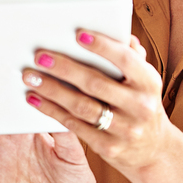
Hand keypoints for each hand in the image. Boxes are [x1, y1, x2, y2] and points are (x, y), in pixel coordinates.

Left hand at [23, 32, 174, 173]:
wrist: (152, 149)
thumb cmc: (140, 102)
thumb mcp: (143, 80)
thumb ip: (131, 57)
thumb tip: (121, 33)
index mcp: (149, 83)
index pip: (126, 60)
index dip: (102, 46)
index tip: (78, 35)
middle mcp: (140, 106)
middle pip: (95, 83)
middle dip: (64, 68)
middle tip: (39, 56)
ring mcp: (124, 129)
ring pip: (81, 106)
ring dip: (52, 90)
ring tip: (30, 77)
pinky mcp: (108, 147)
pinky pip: (74, 126)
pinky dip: (52, 110)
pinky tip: (35, 99)